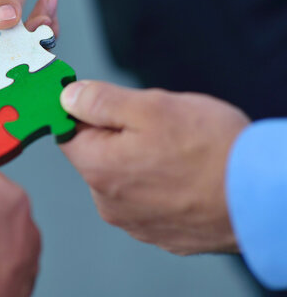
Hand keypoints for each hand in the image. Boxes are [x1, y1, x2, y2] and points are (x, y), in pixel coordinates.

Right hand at [0, 0, 56, 45]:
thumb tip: (5, 22)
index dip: (7, 45)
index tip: (36, 31)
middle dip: (25, 40)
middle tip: (47, 18)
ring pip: (8, 52)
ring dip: (34, 35)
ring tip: (47, 7)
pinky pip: (17, 45)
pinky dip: (37, 33)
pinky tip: (46, 11)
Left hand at [59, 81, 249, 254]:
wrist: (262, 199)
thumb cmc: (212, 151)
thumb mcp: (151, 108)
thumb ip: (101, 101)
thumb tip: (68, 97)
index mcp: (98, 168)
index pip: (68, 133)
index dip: (84, 112)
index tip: (104, 102)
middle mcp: (108, 202)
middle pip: (97, 155)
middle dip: (119, 135)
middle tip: (157, 126)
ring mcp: (134, 221)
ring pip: (123, 176)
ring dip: (141, 159)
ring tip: (178, 152)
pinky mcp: (159, 232)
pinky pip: (147, 199)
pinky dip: (159, 184)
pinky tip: (186, 175)